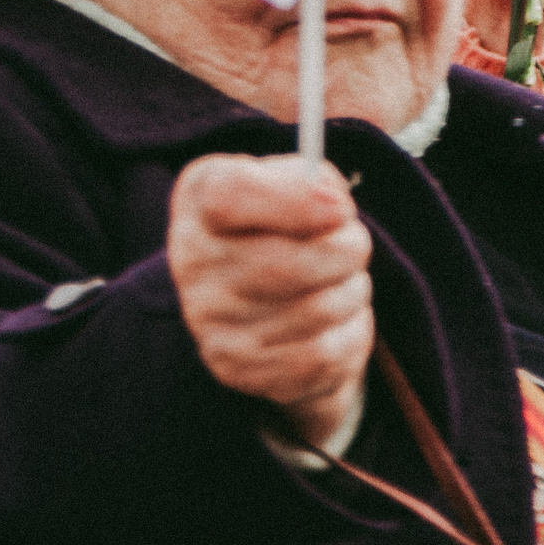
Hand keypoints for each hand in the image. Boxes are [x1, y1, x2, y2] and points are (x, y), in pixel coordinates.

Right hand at [167, 153, 373, 451]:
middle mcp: (189, 260)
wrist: (259, 301)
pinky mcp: (234, 366)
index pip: (228, 196)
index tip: (342, 209)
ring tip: (341, 283)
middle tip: (354, 244)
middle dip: (347, 251)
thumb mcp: (292, 185)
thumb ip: (313, 178)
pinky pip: (322, 355)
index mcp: (198, 200)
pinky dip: (348, 336)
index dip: (294, 201)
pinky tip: (334, 324)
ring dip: (353, 294)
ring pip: (317, 310)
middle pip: (286, 264)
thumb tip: (333, 205)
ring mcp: (208, 319)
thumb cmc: (283, 229)